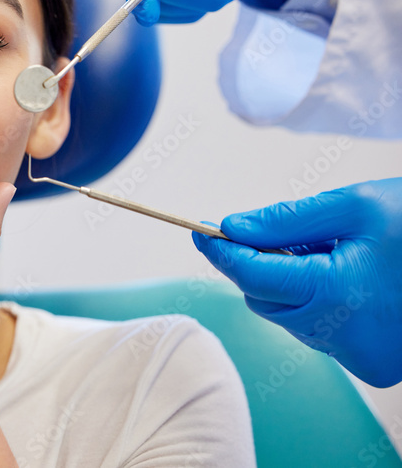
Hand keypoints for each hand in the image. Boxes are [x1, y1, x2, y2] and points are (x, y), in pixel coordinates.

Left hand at [192, 178, 401, 387]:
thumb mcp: (351, 207)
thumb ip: (283, 221)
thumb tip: (231, 228)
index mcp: (335, 294)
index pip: (251, 274)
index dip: (221, 251)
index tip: (200, 231)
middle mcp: (342, 336)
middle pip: (264, 299)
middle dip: (262, 264)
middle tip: (282, 233)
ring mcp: (358, 356)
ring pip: (289, 316)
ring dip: (291, 283)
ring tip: (330, 252)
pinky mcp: (371, 365)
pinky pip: (318, 331)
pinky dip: (317, 304)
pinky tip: (346, 277)